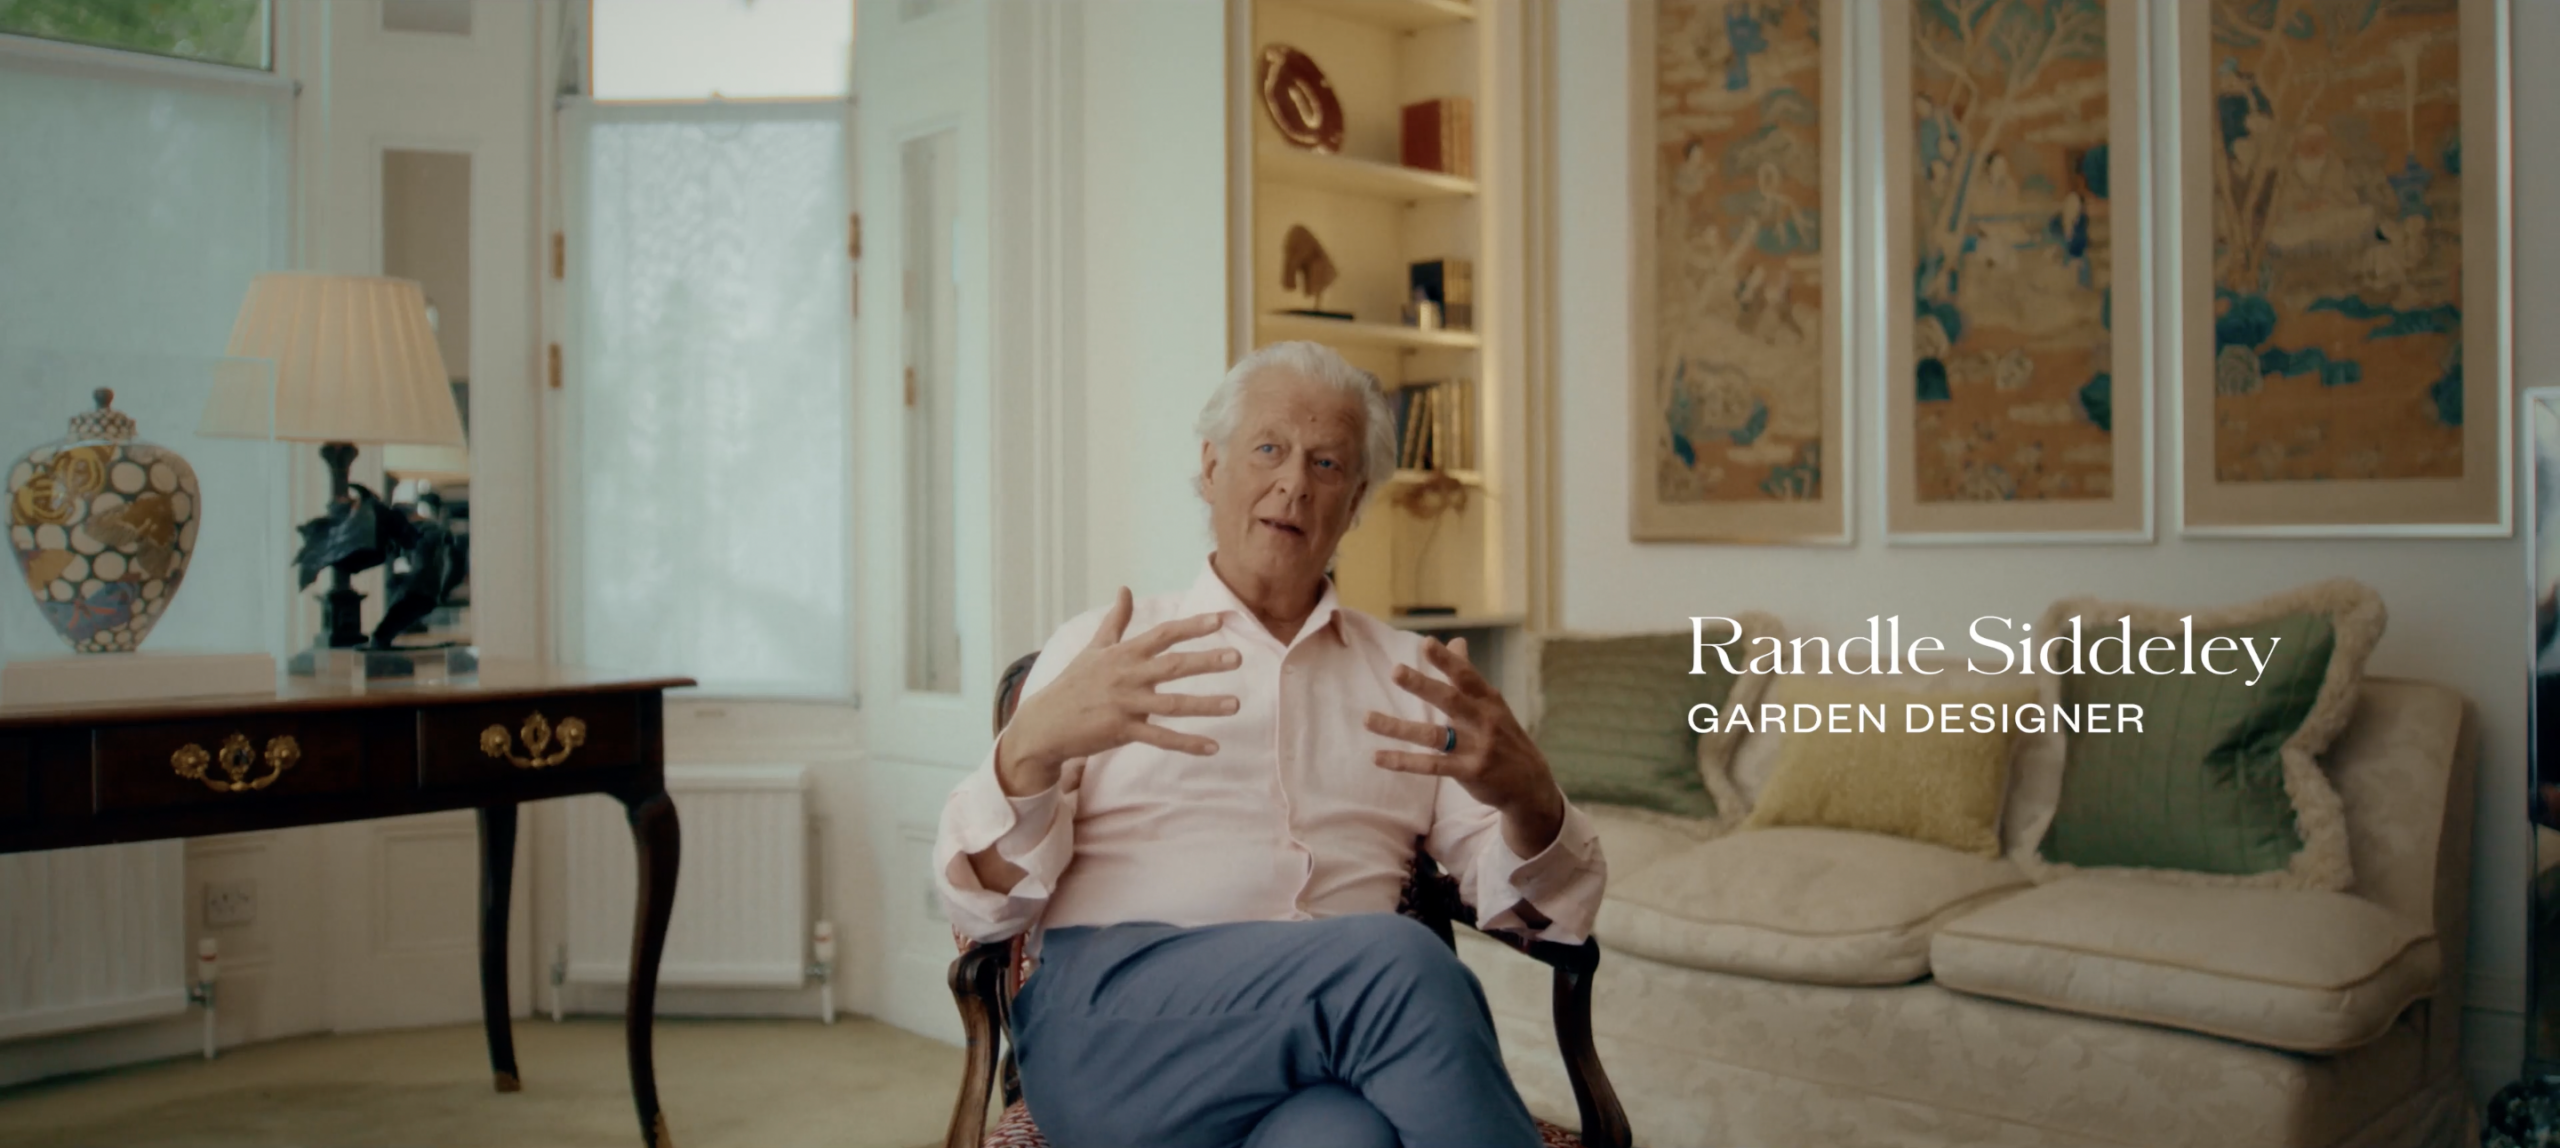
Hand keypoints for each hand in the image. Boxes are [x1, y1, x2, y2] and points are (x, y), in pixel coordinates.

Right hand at [997, 587, 1240, 795]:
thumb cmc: (1073, 683)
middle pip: (1173, 666)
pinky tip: (1213, 747)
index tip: (1220, 620)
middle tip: (1238, 658)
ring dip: (1206, 705)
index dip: (1191, 627)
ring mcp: (1125, 704)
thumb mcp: (1094, 648)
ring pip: (1173, 704)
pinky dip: (1187, 744)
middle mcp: (1127, 676)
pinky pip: (1160, 738)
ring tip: (1235, 704)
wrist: (1044, 723)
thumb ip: (1116, 620)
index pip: (1163, 635)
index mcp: (1124, 654)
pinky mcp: (1122, 731)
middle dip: (1206, 661)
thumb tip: (1125, 588)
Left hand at [1366, 637, 1566, 855]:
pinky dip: (1403, 761)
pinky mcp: (1468, 772)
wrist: (1530, 784)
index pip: (1466, 676)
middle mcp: (1483, 721)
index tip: (1428, 643)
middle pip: (1450, 700)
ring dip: (1397, 727)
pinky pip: (1430, 766)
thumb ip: (1468, 674)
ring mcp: (1476, 748)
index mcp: (1488, 700)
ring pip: (1432, 735)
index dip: (1448, 660)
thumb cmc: (1504, 736)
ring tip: (1367, 718)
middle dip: (1423, 685)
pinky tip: (1378, 756)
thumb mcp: (1492, 704)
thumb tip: (1456, 641)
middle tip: (1396, 671)